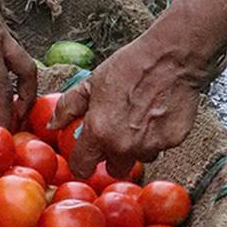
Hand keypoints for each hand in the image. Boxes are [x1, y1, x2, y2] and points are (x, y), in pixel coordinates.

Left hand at [0, 0, 37, 128]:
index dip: (4, 112)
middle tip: (17, 116)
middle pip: (27, 71)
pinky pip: (3, 51)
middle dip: (27, 96)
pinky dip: (0, 69)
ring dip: (13, 81)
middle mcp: (1, 37)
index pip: (3, 88)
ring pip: (17, 59)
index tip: (4, 132)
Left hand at [47, 32, 208, 177]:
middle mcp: (124, 145)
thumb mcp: (89, 84)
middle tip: (116, 135)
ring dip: (137, 146)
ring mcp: (151, 145)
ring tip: (139, 120)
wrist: (170, 58)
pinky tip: (156, 115)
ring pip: (140, 157)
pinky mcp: (173, 141)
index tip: (87, 156)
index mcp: (99, 133)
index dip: (83, 162)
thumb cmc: (129, 67)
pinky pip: (161, 147)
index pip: (82, 168)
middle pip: (115, 169)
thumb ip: (68, 107)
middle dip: (113, 157)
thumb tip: (52, 124)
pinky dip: (157, 136)